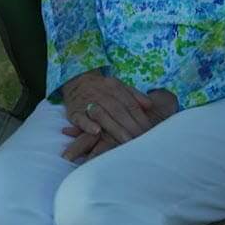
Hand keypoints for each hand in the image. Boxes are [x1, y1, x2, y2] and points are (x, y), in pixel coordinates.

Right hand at [60, 81, 177, 161]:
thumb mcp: (119, 87)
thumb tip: (150, 105)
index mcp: (115, 87)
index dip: (140, 118)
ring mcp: (87, 102)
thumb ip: (135, 96)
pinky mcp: (74, 111)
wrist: (77, 82)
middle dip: (131, 126)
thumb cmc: (102, 89)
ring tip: (126, 141)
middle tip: (140, 141)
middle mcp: (102, 94)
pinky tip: (96, 132)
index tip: (149, 131)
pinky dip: (88, 125)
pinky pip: (80, 118)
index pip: (130, 104)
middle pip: (118, 110)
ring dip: (114, 128)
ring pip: (102, 115)